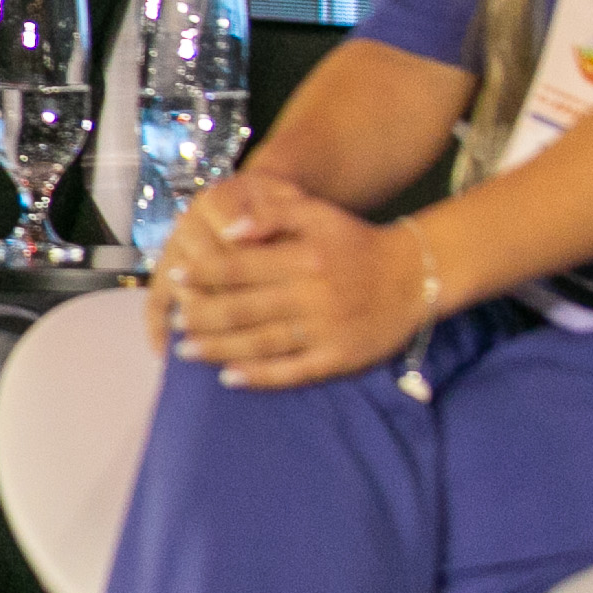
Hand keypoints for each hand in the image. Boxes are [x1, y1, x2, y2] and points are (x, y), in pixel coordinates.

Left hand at [146, 170, 429, 388]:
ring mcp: (327, 331)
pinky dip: (259, 377)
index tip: (176, 277)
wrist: (418, 276)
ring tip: (186, 350)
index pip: (240, 267)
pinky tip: (230, 378)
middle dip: (202, 317)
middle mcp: (313, 296)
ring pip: (261, 343)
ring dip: (219, 348)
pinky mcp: (340, 358)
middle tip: (174, 321)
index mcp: (304, 259)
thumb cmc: (356, 242)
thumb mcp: (318, 214)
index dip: (203, 273)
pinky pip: (293, 371)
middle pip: (244, 309)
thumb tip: (227, 230)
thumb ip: (272, 214)